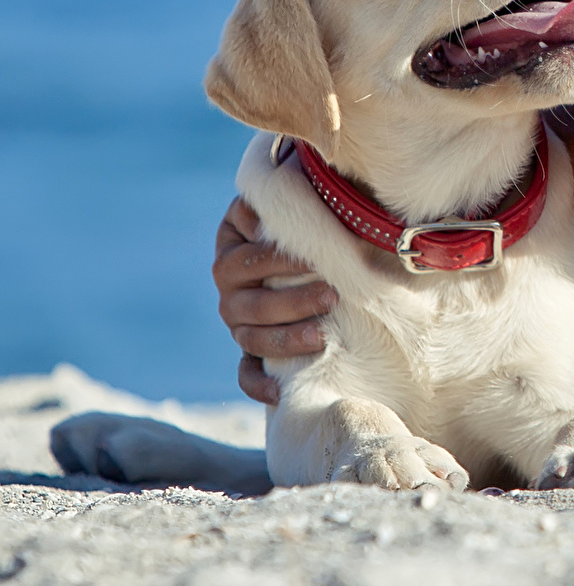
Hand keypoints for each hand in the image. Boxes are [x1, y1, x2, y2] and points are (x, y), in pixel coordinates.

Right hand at [213, 197, 334, 404]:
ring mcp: (239, 321)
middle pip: (246, 300)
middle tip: (331, 295)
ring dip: (283, 338)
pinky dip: (258, 384)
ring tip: (322, 336)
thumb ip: (287, 197)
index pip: (245, 257)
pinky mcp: (252, 352)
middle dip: (288, 300)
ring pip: (249, 336)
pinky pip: (245, 374)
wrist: (323, 254)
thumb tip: (274, 192)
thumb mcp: (300, 204)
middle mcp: (230, 286)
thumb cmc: (316, 222)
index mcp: (234, 246)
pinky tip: (280, 392)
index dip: (275, 259)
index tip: (313, 258)